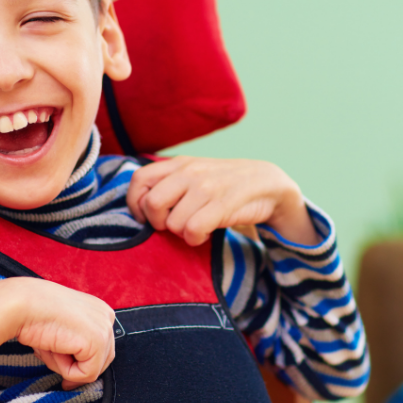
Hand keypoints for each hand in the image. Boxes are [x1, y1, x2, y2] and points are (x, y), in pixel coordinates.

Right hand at [0, 277, 115, 389]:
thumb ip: (75, 341)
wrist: (22, 304)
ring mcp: (104, 329)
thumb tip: (80, 369)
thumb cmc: (34, 313)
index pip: (100, 347)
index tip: (60, 361)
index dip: (79, 360)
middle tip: (50, 354)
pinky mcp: (98, 342)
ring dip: (66, 366)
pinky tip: (54, 349)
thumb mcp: (62, 326)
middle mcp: (107, 317)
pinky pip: (87, 374)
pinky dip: (67, 370)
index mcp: (98, 309)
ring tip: (49, 347)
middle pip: (101, 360)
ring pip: (92, 369)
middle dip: (75, 365)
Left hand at [127, 157, 319, 246]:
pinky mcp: (222, 205)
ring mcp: (206, 187)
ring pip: (173, 224)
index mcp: (179, 163)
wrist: (267, 183)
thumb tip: (141, 207)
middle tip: (173, 225)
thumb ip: (169, 183)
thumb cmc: (224, 184)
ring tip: (198, 226)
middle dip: (158, 223)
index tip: (146, 218)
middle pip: (152, 204)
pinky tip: (207, 233)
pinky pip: (193, 231)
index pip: (139, 179)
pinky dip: (196, 239)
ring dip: (183, 233)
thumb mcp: (195, 174)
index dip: (135, 203)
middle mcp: (189, 172)